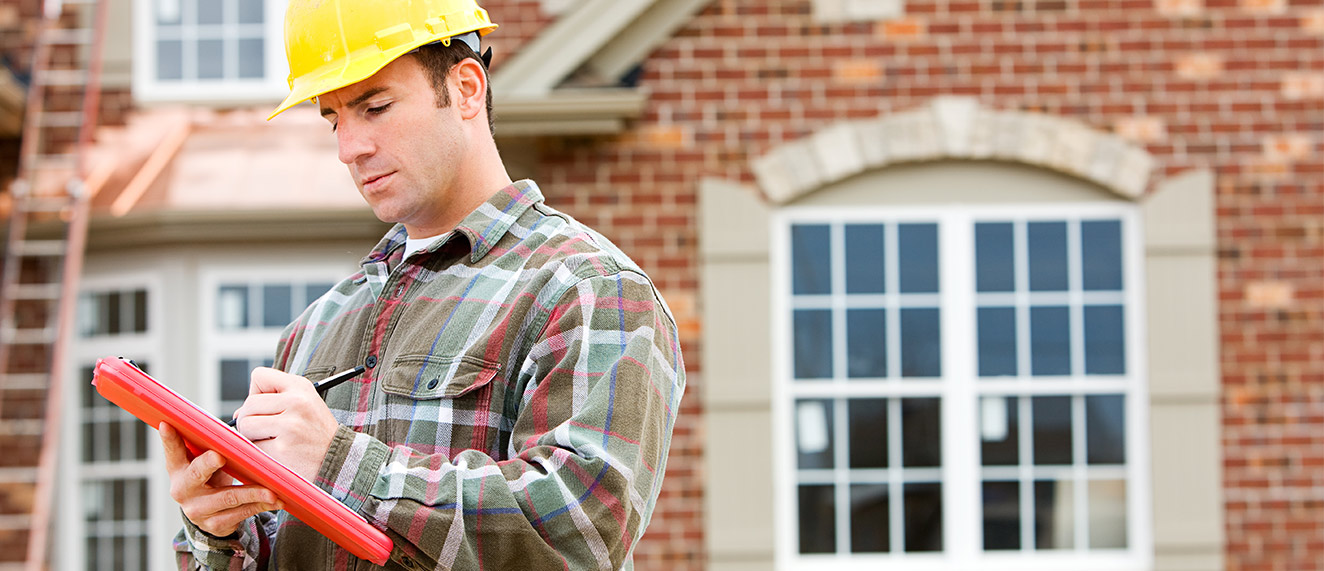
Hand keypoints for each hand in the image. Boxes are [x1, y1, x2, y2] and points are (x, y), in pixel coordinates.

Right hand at [159, 423, 281, 536]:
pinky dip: (260, 505)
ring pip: (228, 497)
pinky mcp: (214, 524)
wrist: (211, 514)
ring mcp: (197, 509)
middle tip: (220, 456)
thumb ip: (214, 444)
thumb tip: (241, 417)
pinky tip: (275, 501)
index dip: (169, 439)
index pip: (172, 451)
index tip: (167, 424)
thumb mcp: (207, 461)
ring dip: (253, 492)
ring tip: (271, 490)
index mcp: (178, 468)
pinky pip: (241, 513)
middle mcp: (183, 489)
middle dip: (208, 464)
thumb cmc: (211, 477)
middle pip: (196, 474)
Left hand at [232, 367, 339, 480]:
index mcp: (301, 387)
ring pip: (246, 425)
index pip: (259, 376)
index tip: (270, 407)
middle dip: (251, 419)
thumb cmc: (315, 433)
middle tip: (269, 430)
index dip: (258, 392)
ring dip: (253, 436)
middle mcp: (297, 402)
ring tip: (274, 441)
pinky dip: (260, 452)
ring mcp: (290, 425)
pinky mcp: (282, 448)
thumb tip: (237, 414)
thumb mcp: (303, 405)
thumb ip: (272, 401)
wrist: (338, 460)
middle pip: (249, 404)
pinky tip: (278, 453)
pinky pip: (252, 446)